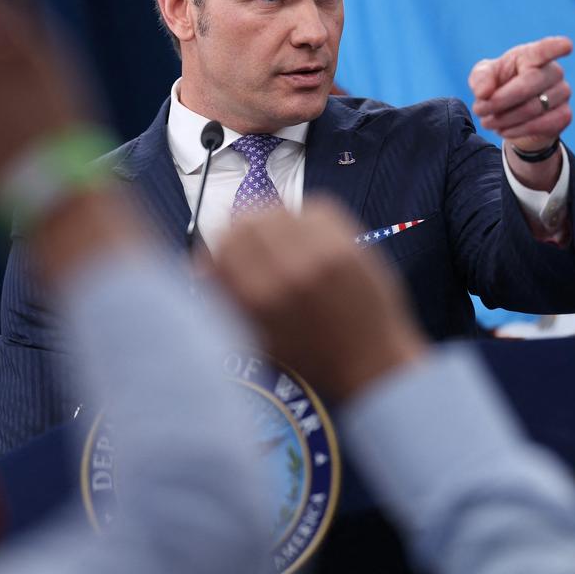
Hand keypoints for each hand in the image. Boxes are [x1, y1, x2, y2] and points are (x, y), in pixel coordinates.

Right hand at [213, 198, 425, 403]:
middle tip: (253, 245)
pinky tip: (309, 239)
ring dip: (273, 221)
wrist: (372, 365)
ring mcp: (321, 255)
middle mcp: (286, 272)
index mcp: (258, 299)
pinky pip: (315, 209)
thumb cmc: (312, 359)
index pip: (223, 243)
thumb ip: (228, 299)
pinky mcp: (349, 244)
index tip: (225, 255)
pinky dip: (306, 218)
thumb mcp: (257, 338)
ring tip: (282, 241)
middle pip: (246, 220)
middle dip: (243, 231)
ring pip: (278, 210)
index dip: (220, 247)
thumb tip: (202, 266)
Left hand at [469, 36, 573, 150]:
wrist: (512, 117)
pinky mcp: (564, 115)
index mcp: (531, 56)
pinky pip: (540, 125)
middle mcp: (552, 71)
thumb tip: (483, 93)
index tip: (567, 46)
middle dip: (498, 101)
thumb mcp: (482, 78)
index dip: (556, 47)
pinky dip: (516, 130)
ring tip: (488, 122)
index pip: (545, 49)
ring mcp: (562, 92)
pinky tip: (504, 130)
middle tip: (478, 109)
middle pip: (527, 86)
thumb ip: (480, 79)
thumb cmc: (498, 87)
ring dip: (503, 119)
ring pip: (531, 108)